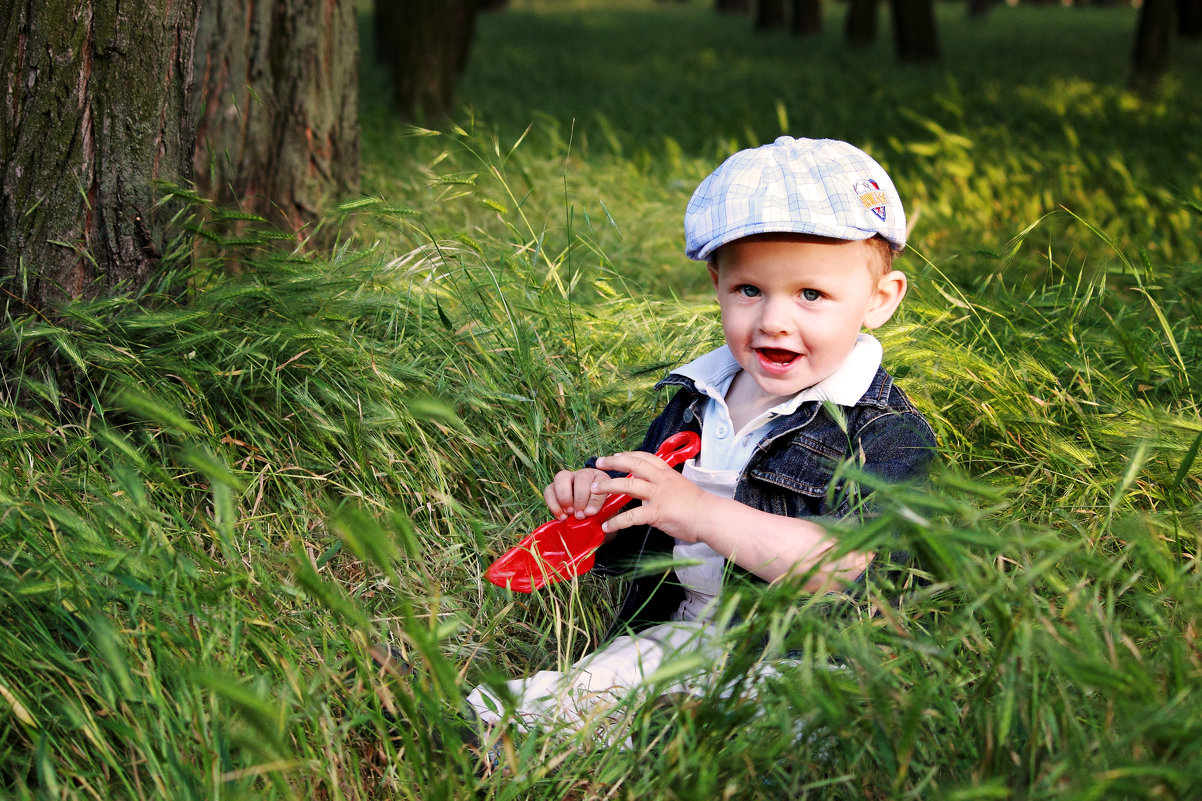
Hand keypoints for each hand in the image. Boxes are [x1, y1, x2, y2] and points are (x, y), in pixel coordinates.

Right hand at [544, 467, 611, 519]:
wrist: (586, 513)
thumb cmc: (597, 511)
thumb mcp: (604, 511)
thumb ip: (602, 512)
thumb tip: (592, 514)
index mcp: (600, 478)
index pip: (600, 483)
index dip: (594, 499)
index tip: (591, 513)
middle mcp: (583, 474)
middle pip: (581, 476)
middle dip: (580, 498)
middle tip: (580, 515)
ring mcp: (567, 478)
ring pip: (561, 477)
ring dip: (564, 497)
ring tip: (569, 513)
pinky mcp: (554, 486)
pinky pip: (548, 490)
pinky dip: (553, 504)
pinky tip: (562, 516)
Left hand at [591, 451, 711, 541]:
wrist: (710, 517)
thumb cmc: (698, 505)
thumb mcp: (680, 486)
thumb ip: (663, 486)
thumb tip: (649, 493)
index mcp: (667, 472)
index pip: (644, 457)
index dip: (628, 455)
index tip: (616, 455)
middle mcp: (661, 480)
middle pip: (633, 464)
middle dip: (613, 462)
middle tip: (598, 464)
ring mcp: (658, 495)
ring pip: (628, 485)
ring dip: (608, 486)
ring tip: (594, 490)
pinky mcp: (657, 513)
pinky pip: (631, 516)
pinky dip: (616, 521)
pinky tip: (607, 526)